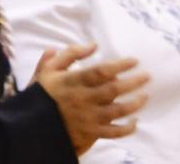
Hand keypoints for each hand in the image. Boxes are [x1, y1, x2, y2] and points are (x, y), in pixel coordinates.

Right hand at [32, 44, 147, 154]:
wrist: (32, 123)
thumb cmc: (42, 93)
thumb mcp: (48, 68)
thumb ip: (69, 54)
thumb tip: (93, 45)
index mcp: (74, 81)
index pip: (101, 71)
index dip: (120, 65)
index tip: (134, 60)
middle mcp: (84, 99)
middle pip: (114, 90)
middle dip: (133, 82)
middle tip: (147, 76)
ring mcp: (89, 118)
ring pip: (117, 111)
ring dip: (135, 103)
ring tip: (145, 96)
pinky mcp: (91, 133)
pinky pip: (113, 133)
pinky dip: (127, 129)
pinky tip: (135, 122)